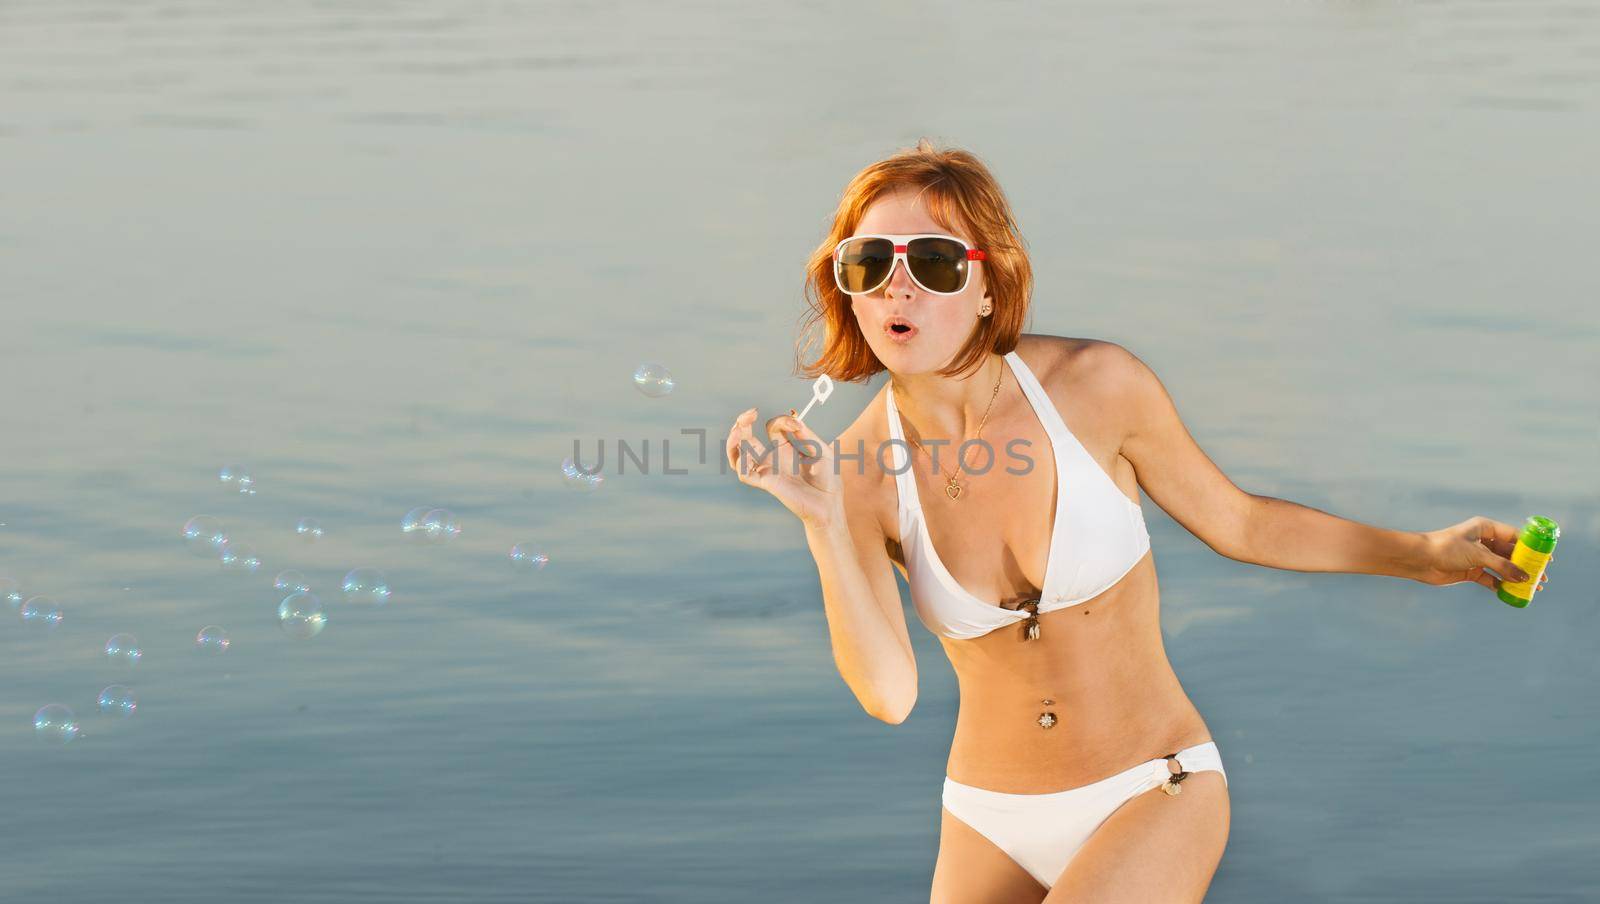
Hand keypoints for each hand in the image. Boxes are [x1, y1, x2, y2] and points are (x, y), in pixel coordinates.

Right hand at [725, 406, 842, 528]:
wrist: (829, 502)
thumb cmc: (827, 478)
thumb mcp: (821, 449)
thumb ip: (806, 434)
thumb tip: (793, 419)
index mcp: (786, 447)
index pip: (773, 427)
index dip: (782, 420)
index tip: (795, 424)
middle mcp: (773, 457)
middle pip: (747, 437)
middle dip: (743, 422)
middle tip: (750, 413)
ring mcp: (768, 469)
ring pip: (738, 455)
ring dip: (734, 442)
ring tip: (738, 430)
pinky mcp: (767, 482)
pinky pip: (745, 474)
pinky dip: (741, 463)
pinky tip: (746, 454)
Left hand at [1413, 516, 1553, 592]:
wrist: (1419, 559)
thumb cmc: (1447, 549)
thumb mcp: (1479, 555)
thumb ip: (1502, 566)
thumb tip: (1524, 577)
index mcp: (1485, 528)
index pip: (1514, 536)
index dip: (1530, 547)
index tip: (1545, 557)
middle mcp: (1482, 541)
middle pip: (1510, 553)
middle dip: (1526, 565)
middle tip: (1542, 576)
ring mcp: (1477, 557)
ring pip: (1502, 567)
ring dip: (1515, 577)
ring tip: (1533, 587)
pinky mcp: (1470, 571)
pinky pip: (1490, 578)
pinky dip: (1500, 585)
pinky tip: (1511, 592)